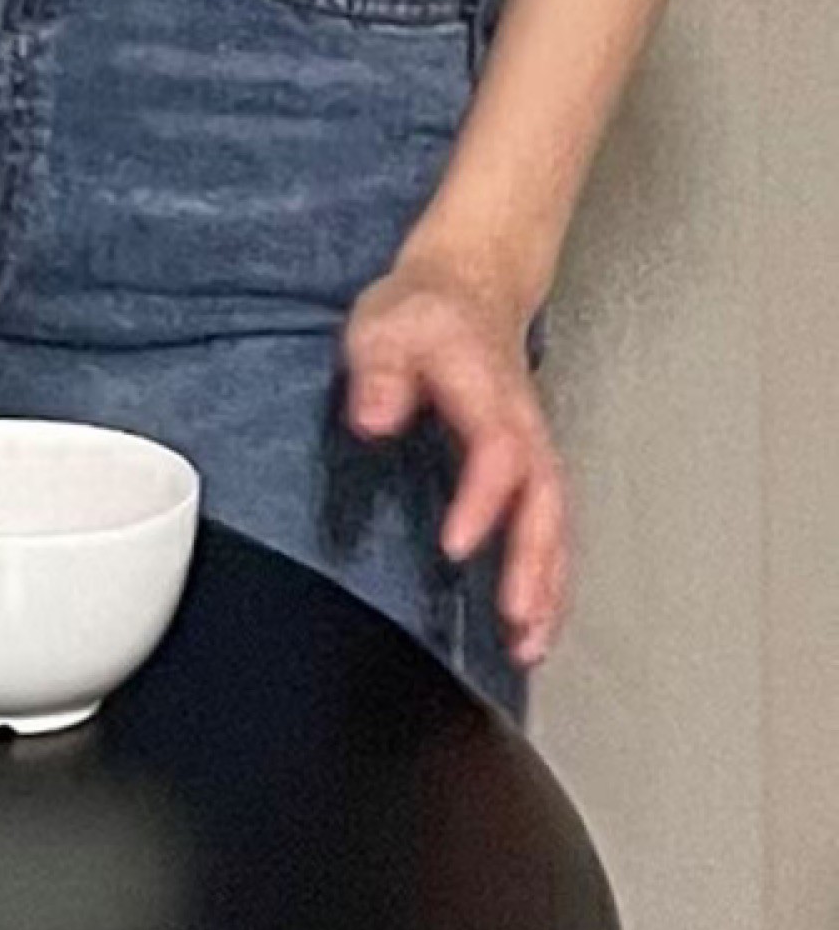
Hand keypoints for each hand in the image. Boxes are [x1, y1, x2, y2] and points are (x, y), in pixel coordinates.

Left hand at [341, 247, 569, 670]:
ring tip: (531, 644)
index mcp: (487, 390)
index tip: (456, 546)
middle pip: (544, 498)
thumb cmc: (421, 311)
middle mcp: (523, 424)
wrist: (468, 285)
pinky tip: (533, 622)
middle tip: (516, 620)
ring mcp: (534, 447)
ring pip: (556, 521)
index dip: (482, 500)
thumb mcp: (383, 325)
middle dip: (534, 562)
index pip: (498, 451)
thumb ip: (380, 372)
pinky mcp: (531, 465)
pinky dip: (549, 576)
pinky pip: (550, 524)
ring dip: (549, 584)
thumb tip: (373, 418)